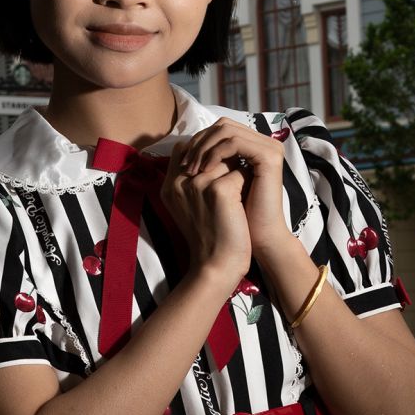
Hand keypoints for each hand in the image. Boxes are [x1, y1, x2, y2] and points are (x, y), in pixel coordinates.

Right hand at [161, 138, 250, 292]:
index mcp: (169, 186)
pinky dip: (245, 186)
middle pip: (207, 150)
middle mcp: (179, 182)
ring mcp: (198, 184)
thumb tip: (212, 152)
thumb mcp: (189, 206)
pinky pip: (240, 172)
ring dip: (235, 173)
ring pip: (226, 159)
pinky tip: (240, 206)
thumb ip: (192, 179)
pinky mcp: (218, 190)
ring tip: (233, 201)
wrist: (216, 265)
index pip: (185, 148)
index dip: (204, 153)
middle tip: (228, 193)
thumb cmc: (209, 236)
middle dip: (222, 164)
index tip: (216, 172)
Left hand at [178, 118, 289, 258]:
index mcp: (252, 146)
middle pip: (222, 125)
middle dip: (199, 143)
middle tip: (184, 165)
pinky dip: (215, 153)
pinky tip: (204, 170)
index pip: (219, 129)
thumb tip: (180, 145)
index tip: (181, 163)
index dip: (198, 142)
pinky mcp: (269, 156)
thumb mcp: (216, 183)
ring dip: (203, 148)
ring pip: (226, 130)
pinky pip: (235, 143)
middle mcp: (263, 142)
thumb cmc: (236, 215)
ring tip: (191, 170)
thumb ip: (207, 162)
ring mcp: (269, 147)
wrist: (259, 237)